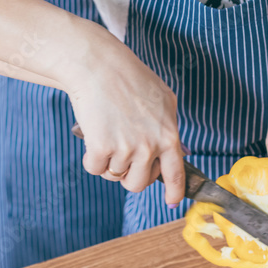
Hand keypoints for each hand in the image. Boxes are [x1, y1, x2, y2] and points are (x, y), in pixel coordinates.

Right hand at [59, 24, 185, 206]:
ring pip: (114, 175)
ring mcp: (126, 149)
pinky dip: (91, 157)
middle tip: (123, 157)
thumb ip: (169, 127)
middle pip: (138, 184)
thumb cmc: (129, 77)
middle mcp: (150, 146)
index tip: (172, 201)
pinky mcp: (101, 148)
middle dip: (129, 176)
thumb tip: (175, 151)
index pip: (176, 174)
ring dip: (108, 160)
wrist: (99, 66)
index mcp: (169, 135)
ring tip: (108, 133)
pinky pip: (94, 169)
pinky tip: (94, 136)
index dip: (174, 191)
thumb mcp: (163, 99)